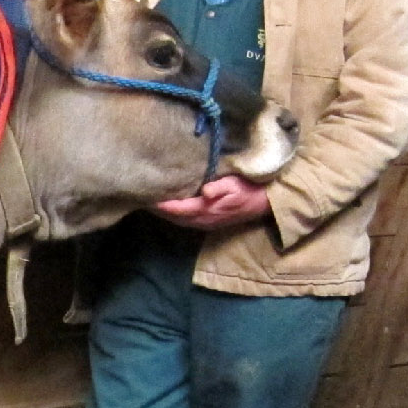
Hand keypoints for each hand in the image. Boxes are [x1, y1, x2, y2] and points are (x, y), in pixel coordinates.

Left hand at [151, 176, 270, 229]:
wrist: (265, 203)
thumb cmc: (249, 189)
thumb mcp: (236, 185)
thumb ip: (219, 188)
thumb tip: (205, 192)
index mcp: (207, 210)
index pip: (178, 209)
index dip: (162, 204)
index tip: (147, 197)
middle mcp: (203, 220)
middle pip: (174, 217)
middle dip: (159, 210)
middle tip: (141, 198)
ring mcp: (205, 223)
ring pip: (178, 220)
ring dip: (165, 213)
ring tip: (150, 203)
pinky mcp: (208, 221)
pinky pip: (185, 220)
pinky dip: (174, 214)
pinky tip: (168, 207)